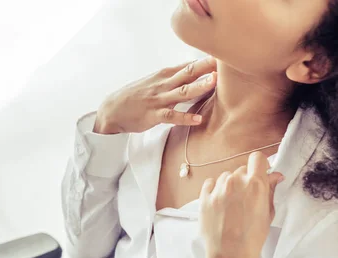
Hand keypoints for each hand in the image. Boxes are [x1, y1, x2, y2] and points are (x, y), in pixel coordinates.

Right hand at [93, 57, 217, 133]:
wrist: (112, 109)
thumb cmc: (136, 96)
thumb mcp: (154, 81)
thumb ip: (173, 77)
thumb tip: (193, 71)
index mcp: (164, 75)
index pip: (188, 65)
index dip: (207, 62)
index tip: (224, 58)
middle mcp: (163, 84)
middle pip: (188, 73)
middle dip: (206, 68)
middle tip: (224, 63)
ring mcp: (159, 99)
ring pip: (182, 92)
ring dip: (199, 87)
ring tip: (214, 83)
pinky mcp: (154, 115)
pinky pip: (172, 116)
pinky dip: (185, 117)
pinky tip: (198, 119)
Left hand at [198, 152, 284, 257]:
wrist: (230, 255)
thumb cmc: (252, 237)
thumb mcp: (268, 213)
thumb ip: (270, 190)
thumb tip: (274, 176)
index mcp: (255, 184)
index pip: (257, 159)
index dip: (260, 165)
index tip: (260, 173)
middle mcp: (235, 182)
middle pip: (242, 169)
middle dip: (246, 179)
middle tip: (247, 196)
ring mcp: (217, 189)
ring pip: (226, 177)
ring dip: (230, 185)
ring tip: (232, 203)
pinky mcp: (204, 197)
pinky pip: (210, 184)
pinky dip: (215, 189)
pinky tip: (220, 202)